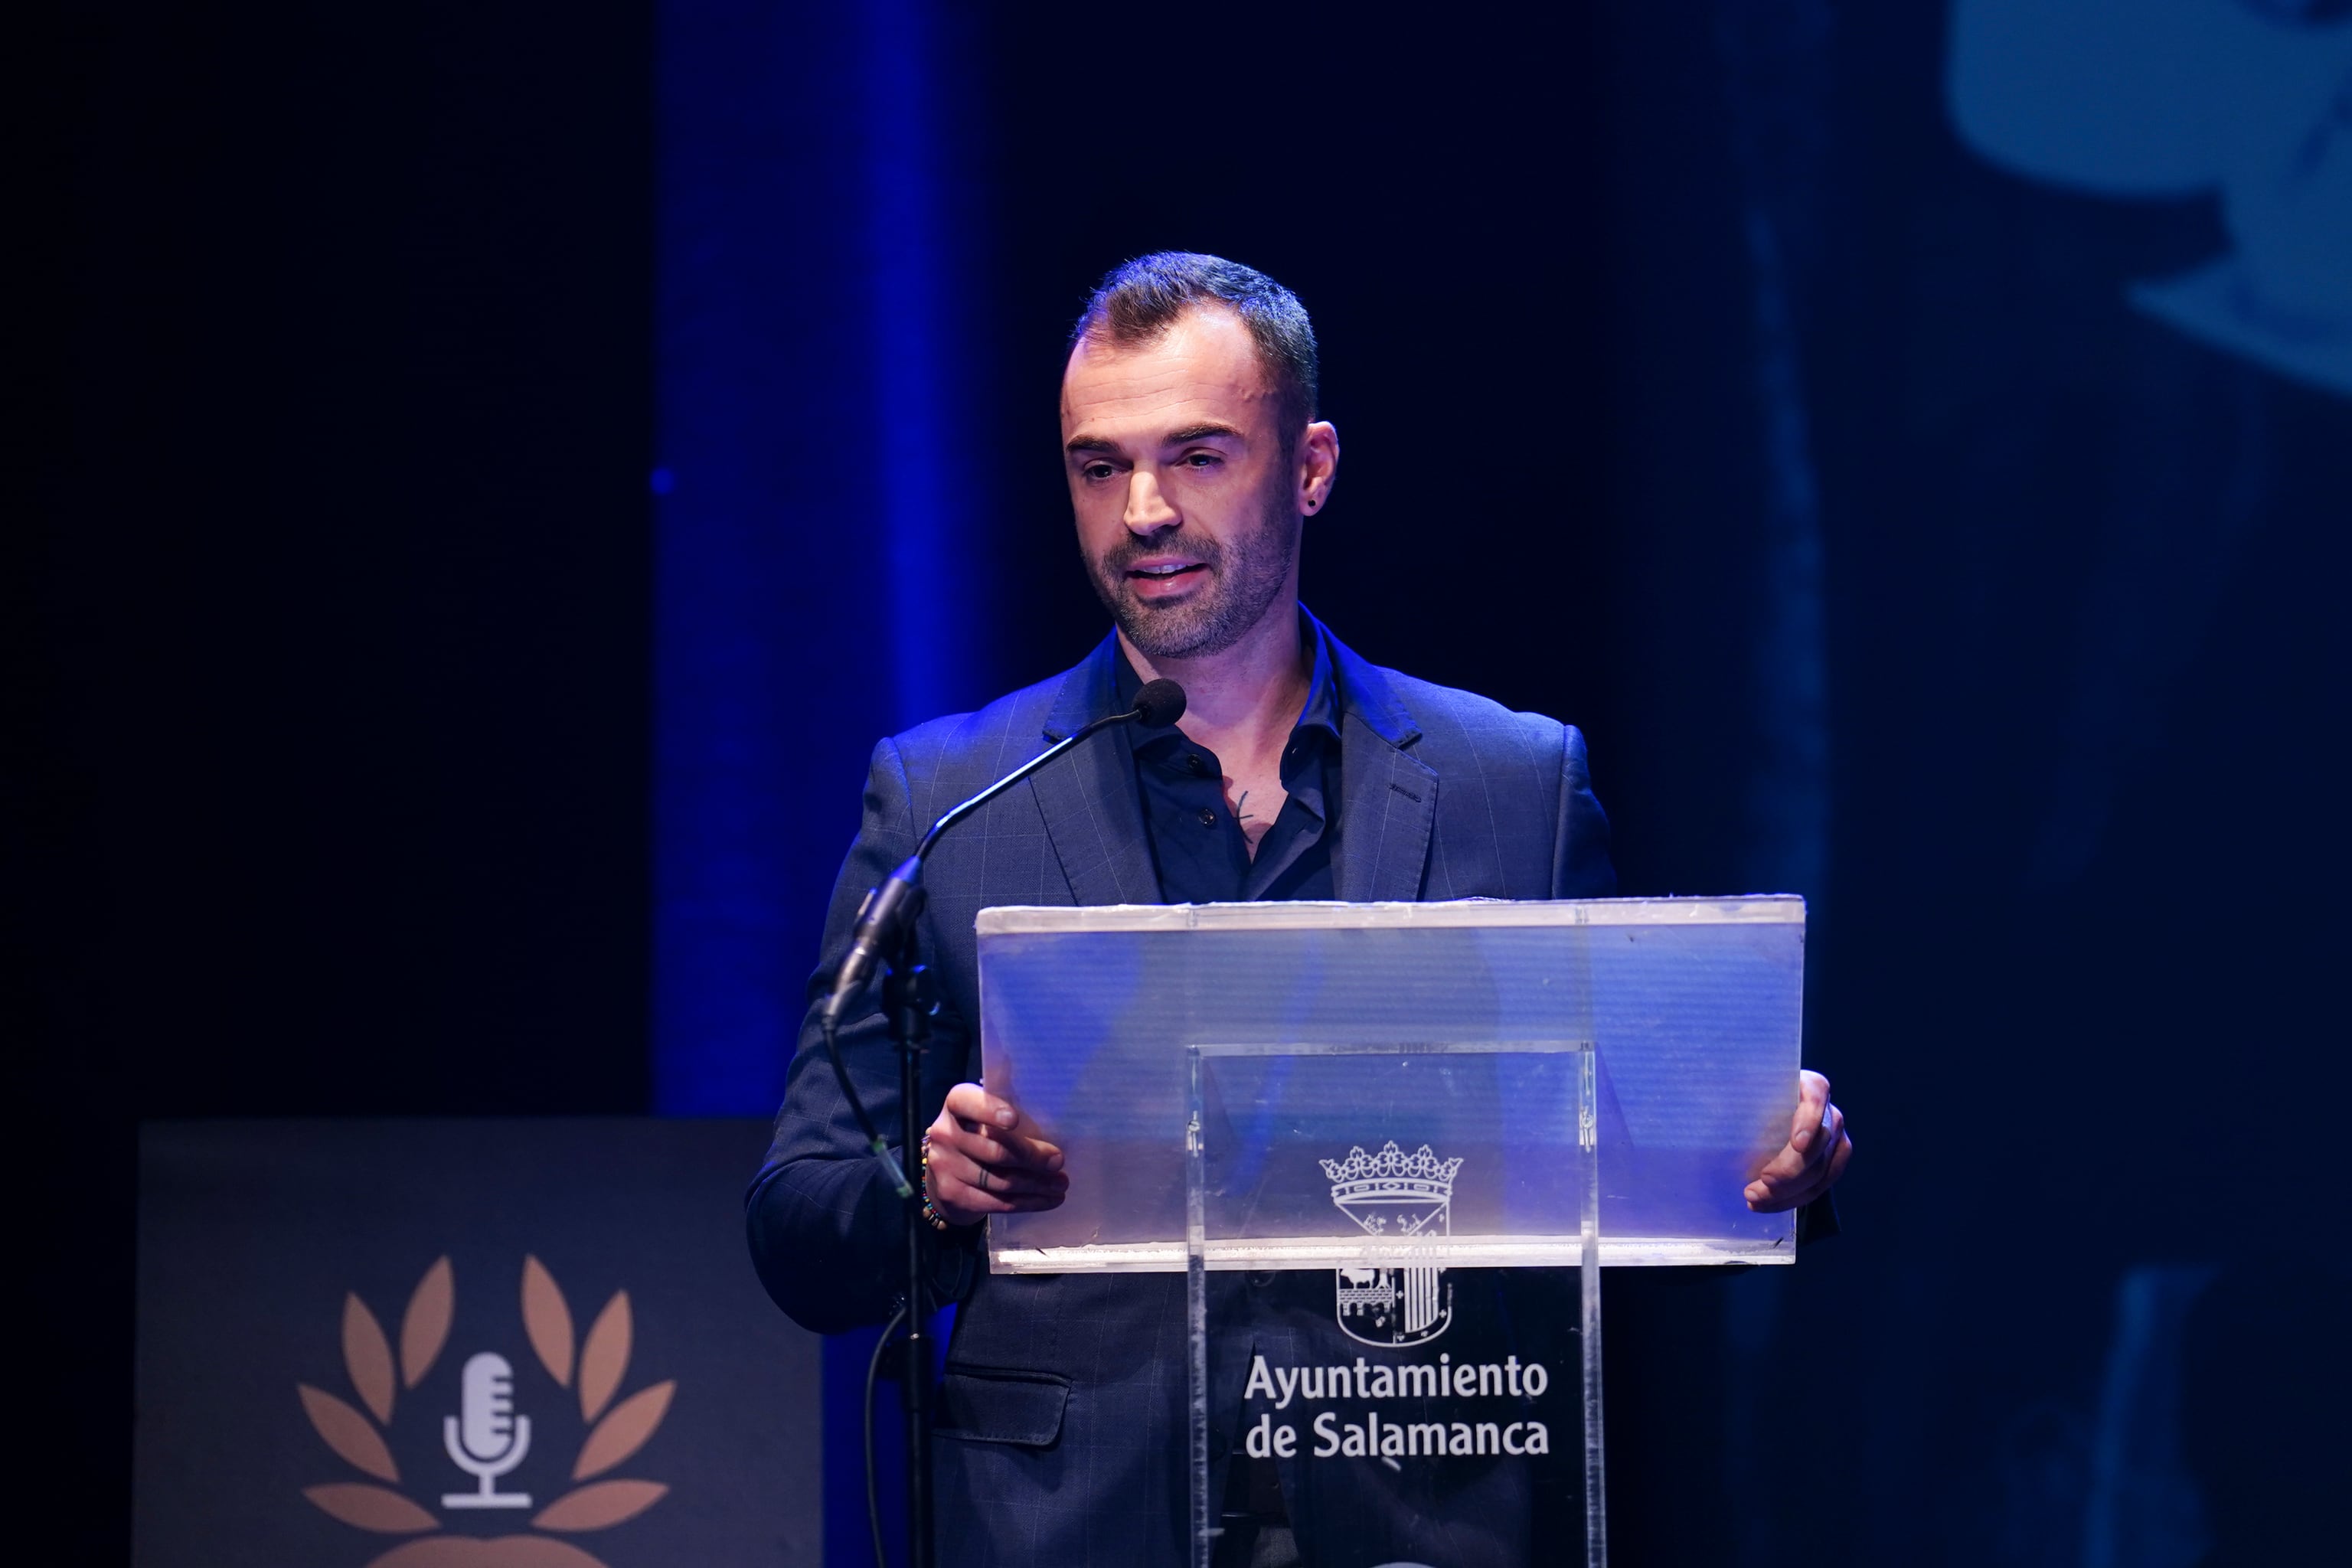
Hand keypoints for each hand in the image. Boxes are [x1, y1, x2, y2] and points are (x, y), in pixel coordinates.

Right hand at [923, 1083, 1067, 1226]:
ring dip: (1036, 1184)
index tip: (1014, 1120)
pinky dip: (1027, 1202)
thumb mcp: (987, 1117)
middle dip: (1031, 1157)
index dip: (990, 1110)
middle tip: (1058, 1162)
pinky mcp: (951, 1194)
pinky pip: (996, 1202)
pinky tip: (1047, 1200)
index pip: (967, 1102)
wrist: (946, 1170)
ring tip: (1060, 1185)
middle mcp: (945, 1133)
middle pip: (993, 1149)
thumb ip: (1009, 1121)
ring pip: (999, 1180)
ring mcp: (944, 1165)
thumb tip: (1053, 1143)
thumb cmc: (980, 1134)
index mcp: (956, 1104)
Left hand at [1744, 1069, 1851, 1212]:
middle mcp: (1827, 1109)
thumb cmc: (1744, 1103)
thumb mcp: (1740, 1097)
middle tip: (1757, 1187)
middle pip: (1819, 1142)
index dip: (1809, 1121)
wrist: (1757, 1118)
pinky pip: (1823, 1184)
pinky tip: (1769, 1203)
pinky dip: (1795, 1198)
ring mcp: (1835, 1136)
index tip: (1795, 1145)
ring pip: (1821, 1170)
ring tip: (1755, 1199)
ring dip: (1788, 1192)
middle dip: (1789, 1171)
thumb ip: (1735, 1104)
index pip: (1816, 1095)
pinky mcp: (1834, 1160)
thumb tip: (1709, 1116)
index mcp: (1807, 1084)